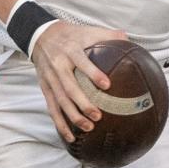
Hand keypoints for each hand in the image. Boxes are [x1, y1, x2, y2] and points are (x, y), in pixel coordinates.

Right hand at [31, 21, 127, 144]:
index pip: (82, 62)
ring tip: (88, 127)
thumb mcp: (87, 31)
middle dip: (83, 103)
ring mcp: (50, 79)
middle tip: (98, 116)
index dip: (93, 73)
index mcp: (71, 50)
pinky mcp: (45, 88)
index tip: (107, 84)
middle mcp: (59, 66)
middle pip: (70, 87)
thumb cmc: (70, 35)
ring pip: (60, 101)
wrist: (40, 35)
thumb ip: (107, 35)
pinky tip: (71, 137)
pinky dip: (60, 124)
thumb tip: (128, 39)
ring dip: (73, 116)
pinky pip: (52, 108)